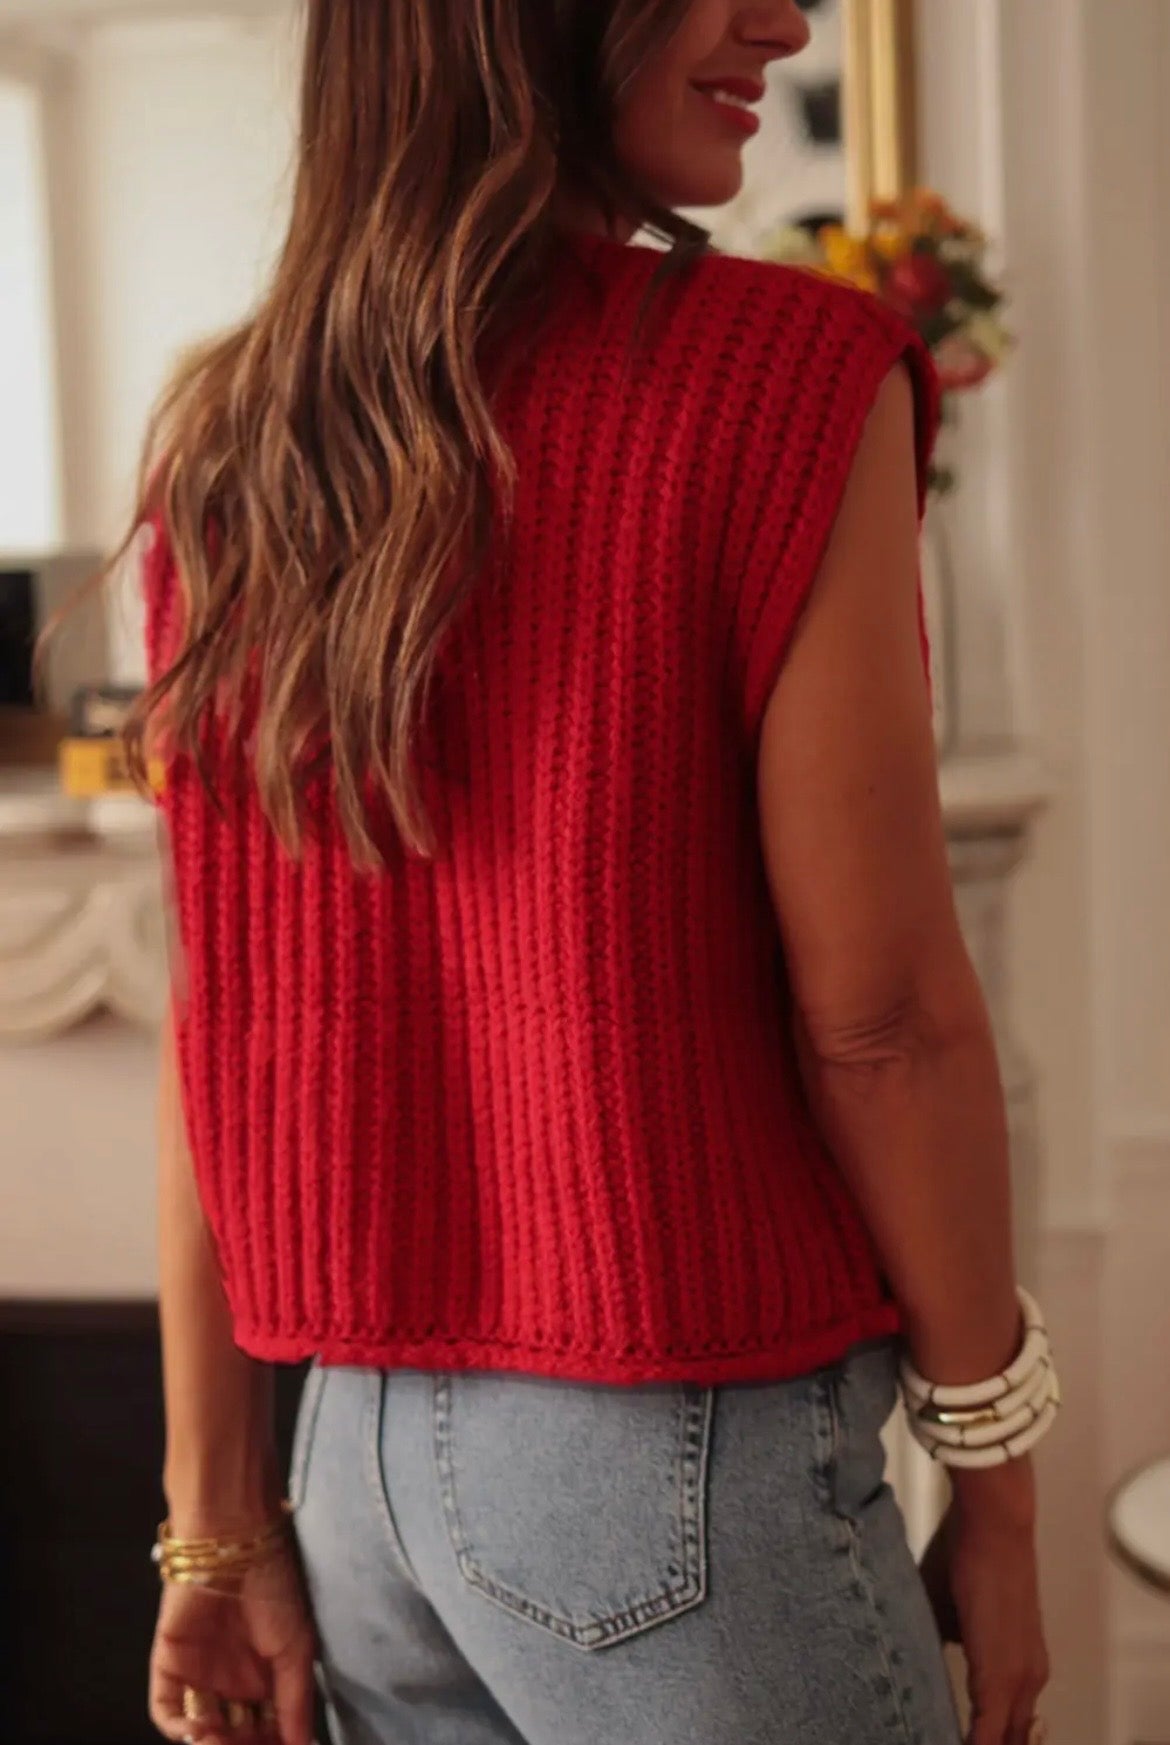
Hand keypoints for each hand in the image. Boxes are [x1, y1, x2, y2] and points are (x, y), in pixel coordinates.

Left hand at [149, 1543, 316, 1744]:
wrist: (235, 1544)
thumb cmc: (275, 1588)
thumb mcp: (298, 1647)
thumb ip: (296, 1702)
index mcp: (266, 1678)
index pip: (266, 1731)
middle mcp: (232, 1682)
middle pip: (234, 1736)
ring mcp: (199, 1676)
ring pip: (200, 1730)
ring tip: (222, 1742)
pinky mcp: (169, 1666)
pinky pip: (167, 1711)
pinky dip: (179, 1729)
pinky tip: (198, 1731)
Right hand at [924, 1460, 1049, 1744]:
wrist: (994, 1525)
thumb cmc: (967, 1556)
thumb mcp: (950, 1610)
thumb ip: (946, 1641)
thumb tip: (921, 1662)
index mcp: (1021, 1668)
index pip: (1005, 1727)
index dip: (982, 1739)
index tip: (948, 1736)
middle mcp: (1029, 1683)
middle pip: (1010, 1739)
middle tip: (937, 1740)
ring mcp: (1021, 1682)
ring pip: (1005, 1740)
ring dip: (978, 1744)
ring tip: (936, 1741)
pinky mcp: (1001, 1679)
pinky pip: (987, 1735)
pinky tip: (942, 1743)